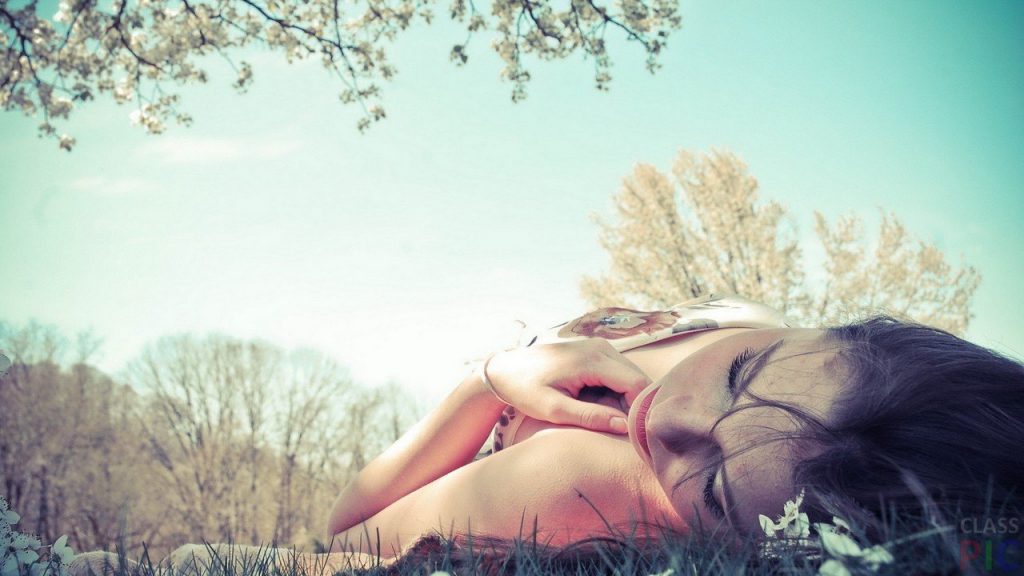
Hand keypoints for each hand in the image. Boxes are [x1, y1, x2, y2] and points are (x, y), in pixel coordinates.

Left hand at [484, 339, 651, 434]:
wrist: (505, 369)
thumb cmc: (524, 390)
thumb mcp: (554, 409)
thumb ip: (590, 417)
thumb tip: (624, 426)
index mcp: (592, 359)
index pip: (637, 384)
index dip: (640, 411)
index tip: (633, 435)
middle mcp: (601, 347)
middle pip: (638, 379)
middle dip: (635, 406)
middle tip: (621, 431)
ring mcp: (600, 347)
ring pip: (631, 376)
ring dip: (626, 400)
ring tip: (607, 419)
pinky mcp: (596, 352)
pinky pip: (619, 373)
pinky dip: (617, 392)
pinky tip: (601, 407)